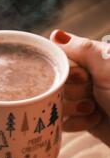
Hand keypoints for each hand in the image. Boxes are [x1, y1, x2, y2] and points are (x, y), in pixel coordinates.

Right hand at [50, 30, 109, 145]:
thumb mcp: (107, 66)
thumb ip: (81, 49)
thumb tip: (54, 35)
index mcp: (94, 60)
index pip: (62, 60)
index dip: (68, 72)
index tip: (84, 77)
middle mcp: (87, 78)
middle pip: (57, 83)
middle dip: (73, 91)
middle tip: (92, 92)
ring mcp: (83, 99)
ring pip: (57, 103)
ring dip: (75, 108)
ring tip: (94, 109)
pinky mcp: (82, 120)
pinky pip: (63, 121)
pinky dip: (78, 123)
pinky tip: (94, 120)